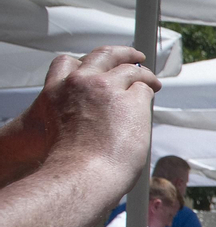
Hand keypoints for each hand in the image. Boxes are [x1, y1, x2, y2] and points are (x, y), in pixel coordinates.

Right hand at [8, 46, 160, 183]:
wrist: (82, 173)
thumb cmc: (67, 164)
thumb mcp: (49, 133)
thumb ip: (63, 116)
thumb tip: (80, 119)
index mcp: (55, 93)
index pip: (67, 64)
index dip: (84, 64)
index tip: (94, 68)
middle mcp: (81, 83)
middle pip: (103, 55)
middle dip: (121, 53)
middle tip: (134, 57)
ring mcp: (107, 88)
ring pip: (129, 70)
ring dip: (143, 72)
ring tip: (153, 80)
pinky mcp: (133, 99)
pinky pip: (145, 89)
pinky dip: (149, 92)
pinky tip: (154, 95)